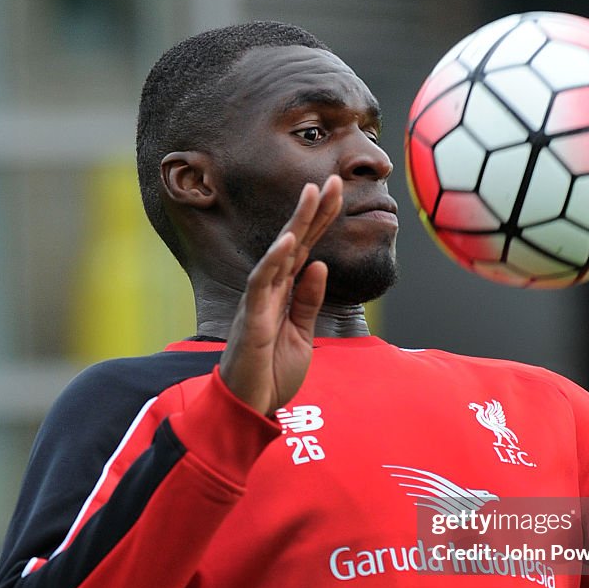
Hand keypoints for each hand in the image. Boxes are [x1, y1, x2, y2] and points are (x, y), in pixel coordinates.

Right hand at [219, 175, 341, 416]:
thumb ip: (308, 301)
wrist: (250, 408)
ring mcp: (258, 302)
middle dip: (313, 211)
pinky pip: (260, 285)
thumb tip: (319, 265)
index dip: (321, 221)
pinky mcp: (250, 320)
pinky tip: (288, 240)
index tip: (339, 190)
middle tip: (334, 178)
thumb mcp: (301, 334)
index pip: (306, 249)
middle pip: (295, 243)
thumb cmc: (270, 372)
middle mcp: (269, 291)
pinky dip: (274, 262)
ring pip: (278, 255)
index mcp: (284, 294)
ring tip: (312, 194)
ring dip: (295, 224)